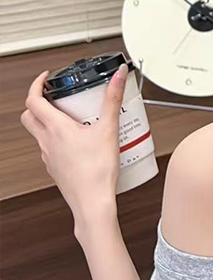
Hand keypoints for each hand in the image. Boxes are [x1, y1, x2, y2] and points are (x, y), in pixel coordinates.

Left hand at [20, 65, 126, 232]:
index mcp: (55, 128)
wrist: (92, 202)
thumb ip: (112, 99)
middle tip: (53, 96)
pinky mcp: (55, 167)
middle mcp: (47, 141)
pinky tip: (78, 141)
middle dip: (37, 102)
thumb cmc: (96, 172)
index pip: (33, 100)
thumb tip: (116, 77)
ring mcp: (48, 156)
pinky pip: (49, 148)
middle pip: (29, 116)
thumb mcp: (109, 129)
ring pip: (38, 133)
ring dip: (47, 121)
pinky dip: (56, 139)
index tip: (46, 78)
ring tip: (71, 117)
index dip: (36, 85)